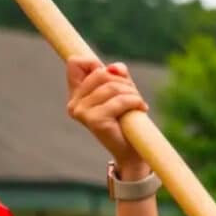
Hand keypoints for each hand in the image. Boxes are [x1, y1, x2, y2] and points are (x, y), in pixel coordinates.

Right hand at [66, 55, 148, 172]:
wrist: (131, 152)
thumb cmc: (125, 119)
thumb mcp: (120, 91)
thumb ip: (116, 75)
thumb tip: (115, 68)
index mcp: (76, 94)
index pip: (75, 63)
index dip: (94, 63)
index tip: (113, 75)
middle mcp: (74, 103)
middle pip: (100, 74)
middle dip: (123, 81)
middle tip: (134, 94)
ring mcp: (82, 112)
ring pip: (111, 87)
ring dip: (132, 92)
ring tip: (138, 103)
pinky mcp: (95, 121)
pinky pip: (119, 101)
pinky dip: (134, 101)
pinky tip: (141, 108)